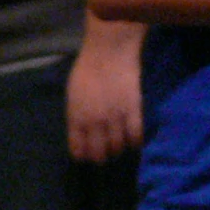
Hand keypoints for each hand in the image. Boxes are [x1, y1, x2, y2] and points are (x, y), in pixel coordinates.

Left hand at [65, 25, 145, 163]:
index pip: (78, 148)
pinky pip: (135, 135)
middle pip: (99, 152)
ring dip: (118, 149)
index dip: (83, 155)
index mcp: (76, 118)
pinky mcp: (132, 111)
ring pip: (118, 146)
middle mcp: (94, 123)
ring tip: (119, 147)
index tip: (87, 156)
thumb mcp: (73, 94)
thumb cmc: (87, 68)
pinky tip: (135, 141)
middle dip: (101, 157)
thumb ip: (77, 114)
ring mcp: (114, 118)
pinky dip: (135, 141)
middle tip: (105, 155)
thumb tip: (81, 129)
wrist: (108, 52)